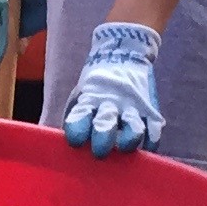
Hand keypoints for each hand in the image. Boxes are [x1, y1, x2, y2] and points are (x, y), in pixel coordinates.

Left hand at [62, 20, 165, 157]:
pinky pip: (153, 128)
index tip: (75, 140)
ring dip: (129, 138)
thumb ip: (72, 119)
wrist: (121, 54)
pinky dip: (150, 140)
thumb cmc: (95, 88)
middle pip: (106, 122)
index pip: (80, 115)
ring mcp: (131, 107)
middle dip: (102, 137)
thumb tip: (53, 141)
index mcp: (88, 100)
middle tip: (99, 151)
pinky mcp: (148, 110)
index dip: (77, 129)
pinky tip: (145, 148)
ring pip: (133, 126)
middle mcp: (110, 104)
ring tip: (125, 147)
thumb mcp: (79, 96)